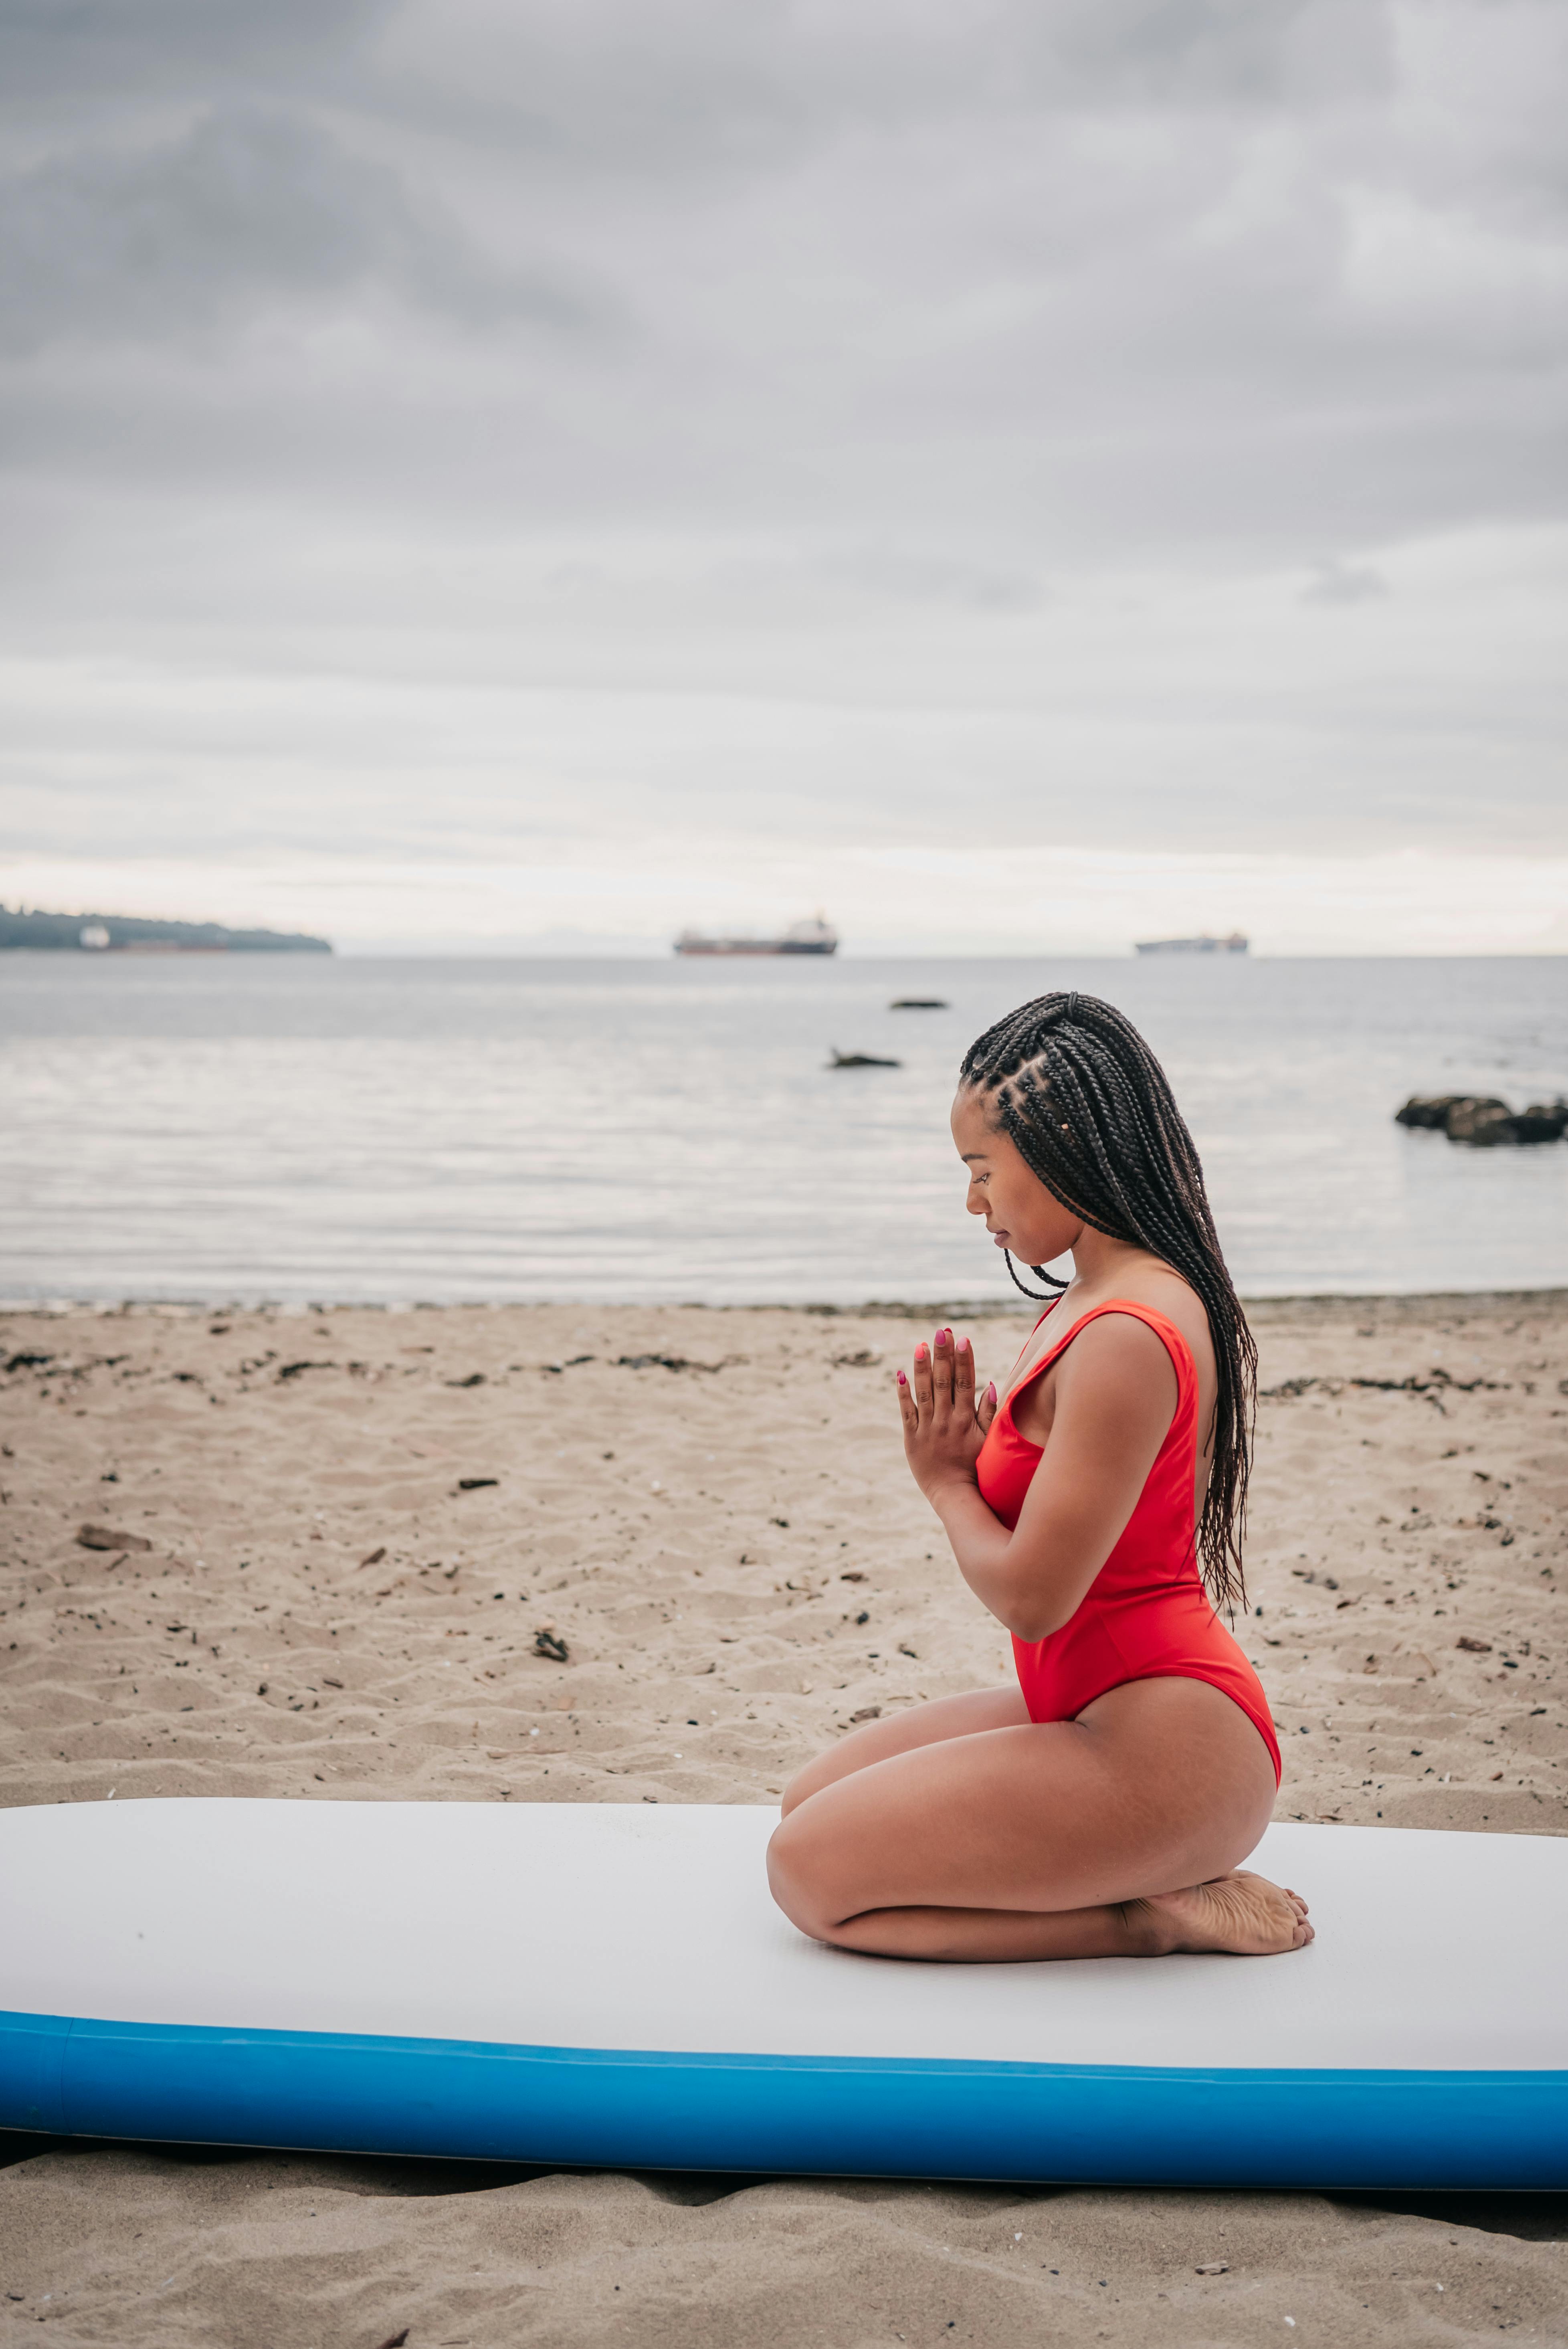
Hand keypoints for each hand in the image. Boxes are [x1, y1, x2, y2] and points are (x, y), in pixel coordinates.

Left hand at [896, 1327, 997, 1502]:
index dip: (964, 1360)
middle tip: (942, 1331)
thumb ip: (989, 1413)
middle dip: (943, 1355)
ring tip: (921, 1344)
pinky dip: (903, 1393)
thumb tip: (991, 1383)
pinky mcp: (911, 1438)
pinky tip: (900, 1373)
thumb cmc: (976, 1468)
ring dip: (922, 1367)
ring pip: (923, 1392)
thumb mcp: (989, 1441)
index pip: (965, 1383)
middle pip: (943, 1382)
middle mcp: (946, 1421)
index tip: (963, 1338)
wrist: (953, 1495)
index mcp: (966, 1420)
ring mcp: (927, 1428)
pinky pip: (906, 1412)